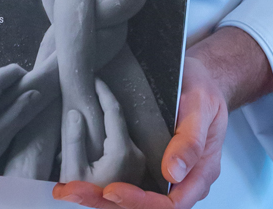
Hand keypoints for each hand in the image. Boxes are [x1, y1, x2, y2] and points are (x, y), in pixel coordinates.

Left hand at [52, 27, 272, 208]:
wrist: (198, 77)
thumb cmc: (201, 89)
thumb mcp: (201, 106)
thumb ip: (191, 140)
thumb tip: (172, 174)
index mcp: (200, 173)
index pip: (171, 203)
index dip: (141, 201)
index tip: (111, 191)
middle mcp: (183, 182)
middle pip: (148, 206)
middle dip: (111, 203)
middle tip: (77, 192)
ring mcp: (165, 176)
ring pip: (135, 199)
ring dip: (102, 199)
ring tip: (71, 191)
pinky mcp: (150, 166)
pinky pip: (129, 183)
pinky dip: (105, 187)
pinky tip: (81, 183)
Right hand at [60, 79, 144, 187]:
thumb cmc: (85, 198)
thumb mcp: (73, 172)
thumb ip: (74, 139)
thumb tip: (76, 112)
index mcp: (122, 150)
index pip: (113, 110)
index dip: (103, 90)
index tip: (95, 75)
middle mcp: (136, 154)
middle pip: (119, 119)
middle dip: (105, 102)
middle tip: (92, 85)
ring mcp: (139, 162)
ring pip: (122, 131)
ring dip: (109, 118)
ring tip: (94, 103)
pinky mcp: (137, 169)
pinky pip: (124, 143)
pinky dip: (113, 132)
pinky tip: (101, 129)